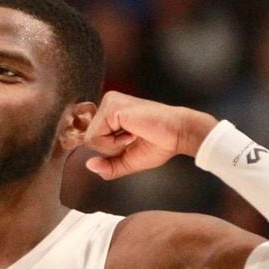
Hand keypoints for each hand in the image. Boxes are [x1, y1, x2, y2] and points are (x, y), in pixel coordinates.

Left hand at [83, 91, 216, 179]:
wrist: (179, 133)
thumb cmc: (160, 143)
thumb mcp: (128, 160)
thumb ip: (109, 166)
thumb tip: (89, 165)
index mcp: (111, 112)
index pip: (93, 138)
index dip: (108, 149)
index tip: (132, 141)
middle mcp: (108, 103)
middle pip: (89, 140)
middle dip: (111, 149)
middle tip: (134, 138)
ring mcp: (109, 102)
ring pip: (90, 139)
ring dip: (114, 146)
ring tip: (134, 134)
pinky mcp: (111, 107)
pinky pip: (96, 137)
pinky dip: (114, 143)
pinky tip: (133, 132)